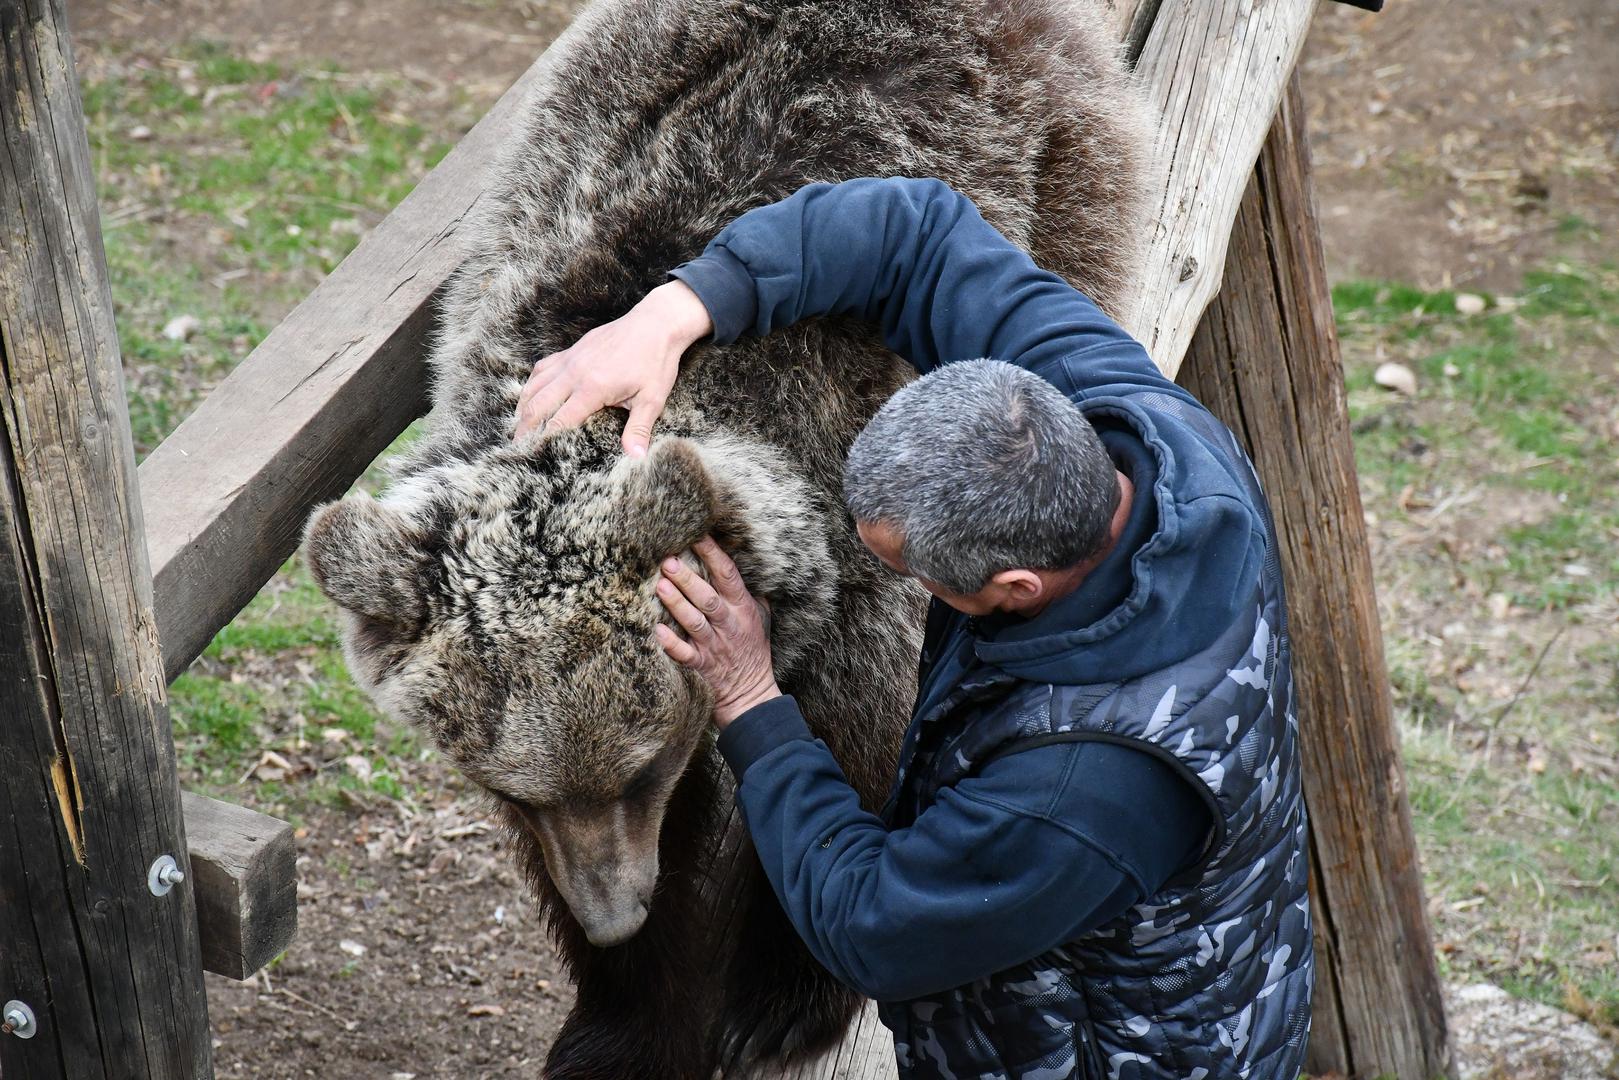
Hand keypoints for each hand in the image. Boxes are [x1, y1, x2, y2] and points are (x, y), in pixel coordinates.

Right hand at [514, 279, 712, 455]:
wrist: (656, 323)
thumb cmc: (656, 361)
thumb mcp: (652, 399)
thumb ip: (639, 429)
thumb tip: (636, 457)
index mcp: (593, 388)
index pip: (559, 420)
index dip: (543, 438)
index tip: (532, 454)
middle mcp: (575, 372)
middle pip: (539, 404)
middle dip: (525, 427)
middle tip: (516, 446)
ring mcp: (571, 359)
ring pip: (535, 384)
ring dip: (524, 406)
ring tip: (517, 425)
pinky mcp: (572, 350)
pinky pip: (543, 367)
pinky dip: (532, 383)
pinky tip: (530, 394)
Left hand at [653, 538, 779, 727]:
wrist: (751, 694)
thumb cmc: (753, 651)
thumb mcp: (760, 619)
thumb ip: (750, 593)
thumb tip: (741, 564)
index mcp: (742, 608)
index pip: (728, 576)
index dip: (713, 554)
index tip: (697, 536)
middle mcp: (728, 625)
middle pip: (708, 597)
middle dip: (687, 578)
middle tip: (667, 560)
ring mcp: (715, 646)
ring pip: (695, 622)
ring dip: (677, 604)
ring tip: (659, 586)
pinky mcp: (702, 666)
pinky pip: (686, 654)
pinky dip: (672, 644)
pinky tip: (656, 631)